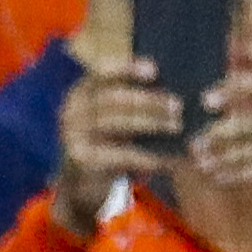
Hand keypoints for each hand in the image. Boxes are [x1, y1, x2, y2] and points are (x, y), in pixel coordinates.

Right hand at [52, 55, 179, 234]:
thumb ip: (131, 102)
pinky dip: (147, 156)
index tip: (154, 70)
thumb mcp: (112, 118)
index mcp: (81, 92)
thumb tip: (173, 89)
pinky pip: (120, 154)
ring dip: (151, 124)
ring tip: (176, 127)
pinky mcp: (81, 158)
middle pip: (113, 98)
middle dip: (148, 100)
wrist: (80, 183)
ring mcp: (73, 134)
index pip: (102, 73)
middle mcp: (72, 109)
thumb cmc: (106, 143)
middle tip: (178, 105)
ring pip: (117, 123)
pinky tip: (167, 159)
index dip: (127, 69)